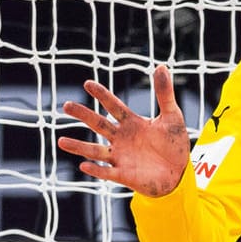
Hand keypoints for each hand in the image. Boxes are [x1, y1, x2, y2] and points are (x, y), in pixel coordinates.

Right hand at [57, 64, 190, 197]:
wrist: (179, 173)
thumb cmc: (174, 144)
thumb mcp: (172, 117)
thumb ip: (164, 94)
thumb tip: (161, 66)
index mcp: (132, 123)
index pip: (114, 106)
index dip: (102, 95)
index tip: (88, 83)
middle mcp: (121, 138)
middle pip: (99, 124)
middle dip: (83, 115)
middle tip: (66, 105)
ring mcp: (120, 157)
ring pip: (95, 151)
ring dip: (79, 147)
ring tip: (61, 141)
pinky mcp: (124, 174)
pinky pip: (106, 173)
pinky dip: (96, 170)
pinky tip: (84, 165)